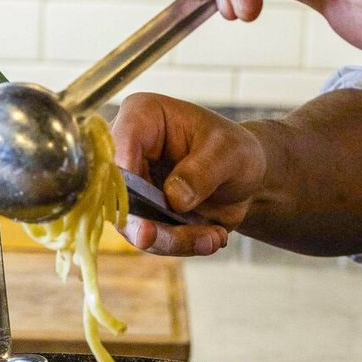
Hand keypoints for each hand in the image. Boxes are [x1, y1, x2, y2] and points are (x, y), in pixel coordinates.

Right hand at [111, 93, 264, 255]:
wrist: (243, 176)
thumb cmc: (233, 149)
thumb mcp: (229, 152)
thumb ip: (203, 171)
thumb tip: (174, 199)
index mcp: (142, 117)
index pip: (118, 144)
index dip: (124, 176)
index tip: (147, 202)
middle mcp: (128, 152)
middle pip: (118, 193)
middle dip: (148, 223)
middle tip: (175, 238)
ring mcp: (133, 188)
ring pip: (134, 224)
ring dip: (171, 239)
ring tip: (212, 238)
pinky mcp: (144, 215)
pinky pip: (153, 239)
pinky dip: (182, 245)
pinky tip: (213, 237)